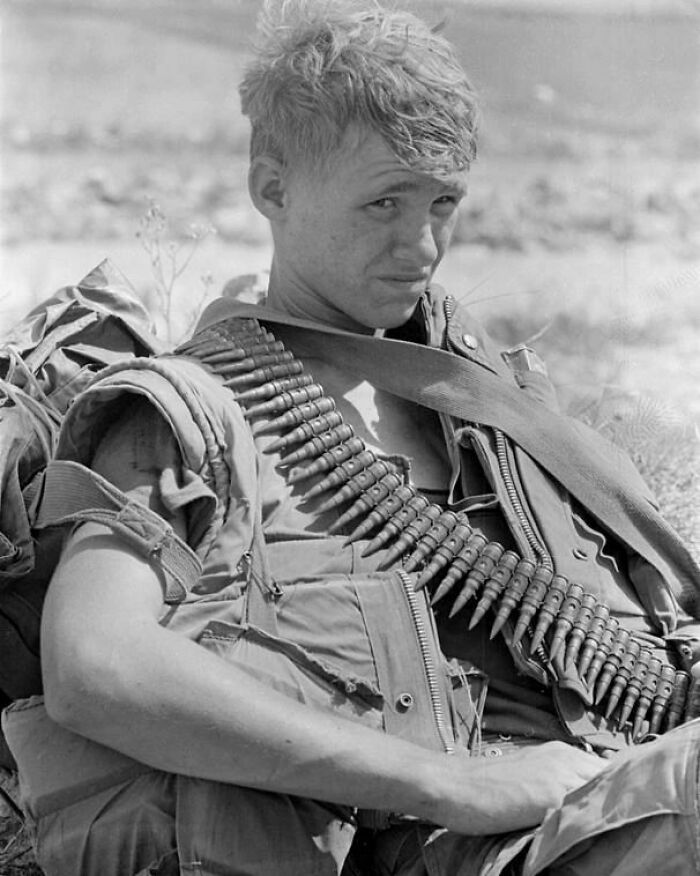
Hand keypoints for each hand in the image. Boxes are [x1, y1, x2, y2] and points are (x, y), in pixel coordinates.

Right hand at [425, 741, 607, 834]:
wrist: (452, 784)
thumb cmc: (484, 784)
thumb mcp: (528, 772)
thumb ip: (556, 780)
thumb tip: (582, 800)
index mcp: (560, 751)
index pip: (606, 769)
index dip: (614, 787)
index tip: (617, 805)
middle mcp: (565, 759)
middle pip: (612, 780)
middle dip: (618, 799)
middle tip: (619, 821)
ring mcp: (559, 778)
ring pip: (603, 795)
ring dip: (607, 812)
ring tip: (607, 833)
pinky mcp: (550, 799)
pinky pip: (583, 814)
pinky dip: (589, 825)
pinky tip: (589, 839)